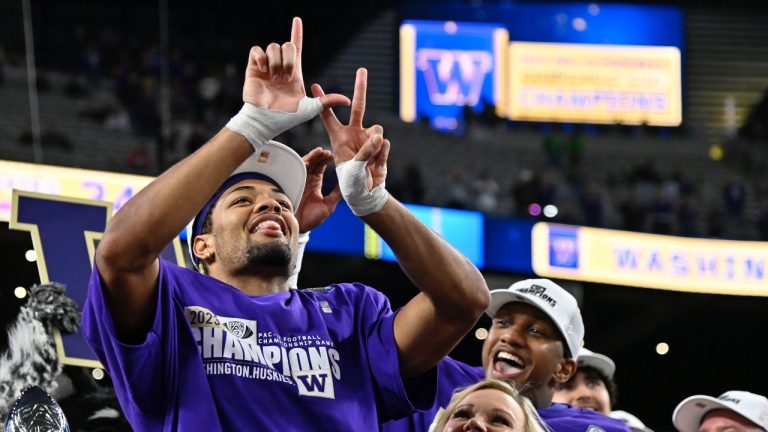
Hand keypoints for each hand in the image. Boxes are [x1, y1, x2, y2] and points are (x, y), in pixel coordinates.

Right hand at [242, 17, 348, 112]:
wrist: (265, 119)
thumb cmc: (287, 117)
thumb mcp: (311, 108)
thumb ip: (328, 101)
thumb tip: (348, 101)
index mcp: (294, 73)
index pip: (297, 48)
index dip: (297, 33)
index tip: (298, 20)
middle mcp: (280, 67)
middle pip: (288, 45)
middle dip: (289, 59)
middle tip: (285, 78)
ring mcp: (266, 67)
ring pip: (273, 46)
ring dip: (276, 62)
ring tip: (274, 78)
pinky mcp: (253, 67)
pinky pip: (257, 50)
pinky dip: (261, 58)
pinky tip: (263, 71)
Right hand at [295, 147, 341, 231]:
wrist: (298, 226)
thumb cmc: (312, 219)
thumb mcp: (328, 206)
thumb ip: (336, 194)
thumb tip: (347, 185)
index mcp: (315, 184)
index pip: (321, 168)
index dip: (326, 160)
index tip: (333, 155)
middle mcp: (307, 180)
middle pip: (314, 163)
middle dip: (321, 156)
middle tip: (329, 152)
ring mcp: (299, 180)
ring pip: (306, 164)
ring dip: (314, 157)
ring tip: (321, 152)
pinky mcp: (293, 182)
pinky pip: (297, 170)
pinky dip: (304, 162)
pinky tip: (312, 159)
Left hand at [312, 68, 389, 190]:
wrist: (366, 193)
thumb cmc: (351, 182)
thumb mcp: (351, 168)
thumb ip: (365, 151)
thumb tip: (379, 136)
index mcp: (338, 137)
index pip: (328, 116)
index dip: (323, 101)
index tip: (314, 85)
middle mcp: (354, 133)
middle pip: (358, 106)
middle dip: (360, 88)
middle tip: (362, 69)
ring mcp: (369, 138)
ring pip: (377, 129)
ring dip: (374, 144)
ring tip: (368, 162)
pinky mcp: (381, 145)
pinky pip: (384, 143)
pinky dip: (381, 155)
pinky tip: (375, 166)